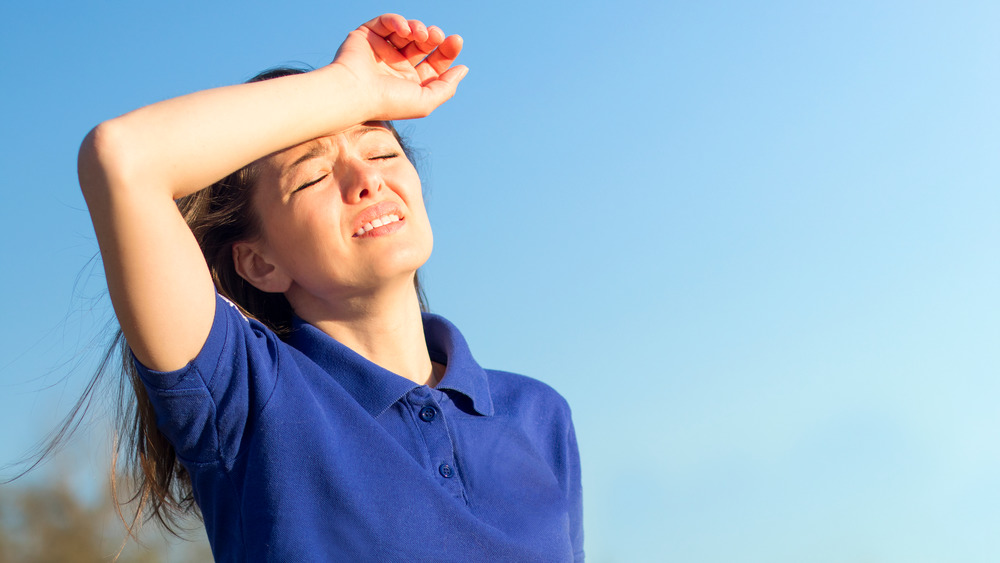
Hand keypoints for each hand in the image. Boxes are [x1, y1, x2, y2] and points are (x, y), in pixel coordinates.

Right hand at [332, 14, 467, 120]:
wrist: (354, 92)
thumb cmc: (389, 101)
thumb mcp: (426, 101)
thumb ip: (447, 87)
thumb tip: (463, 69)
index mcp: (410, 82)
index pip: (434, 63)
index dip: (447, 51)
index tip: (455, 41)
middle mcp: (396, 66)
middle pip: (423, 45)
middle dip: (434, 37)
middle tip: (437, 36)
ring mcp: (382, 50)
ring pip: (407, 31)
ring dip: (418, 28)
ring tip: (420, 34)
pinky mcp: (367, 36)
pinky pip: (387, 22)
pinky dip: (398, 21)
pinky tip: (405, 29)